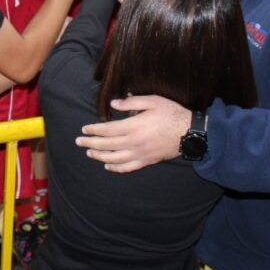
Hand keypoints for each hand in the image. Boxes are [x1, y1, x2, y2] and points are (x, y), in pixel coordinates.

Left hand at [77, 95, 191, 172]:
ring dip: (99, 156)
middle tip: (79, 141)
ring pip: (114, 158)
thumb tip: (113, 103)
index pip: (107, 130)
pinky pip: (128, 167)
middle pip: (107, 145)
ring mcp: (140, 154)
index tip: (84, 129)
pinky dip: (116, 168)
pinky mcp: (147, 161)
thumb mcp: (153, 101)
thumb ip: (132, 101)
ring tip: (89, 153)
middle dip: (90, 143)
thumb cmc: (172, 113)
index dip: (94, 130)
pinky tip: (107, 165)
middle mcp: (134, 142)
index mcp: (134, 126)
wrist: (191, 133)